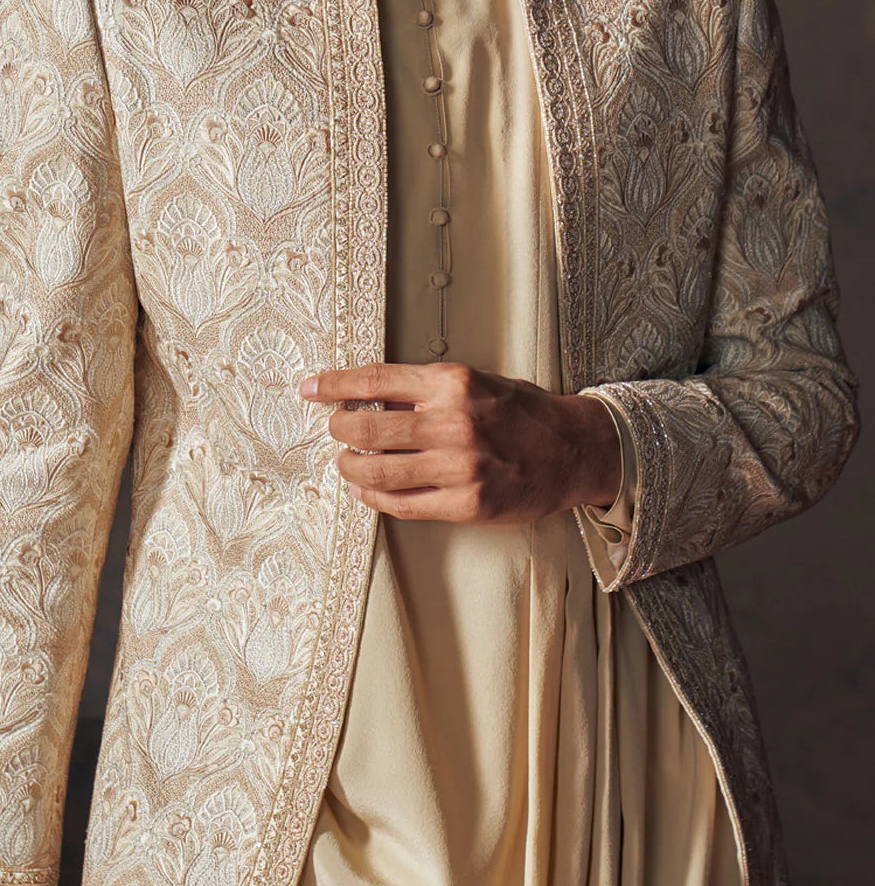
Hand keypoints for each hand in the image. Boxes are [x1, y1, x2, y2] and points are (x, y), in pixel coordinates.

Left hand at [299, 361, 621, 522]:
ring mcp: (459, 468)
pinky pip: (401, 504)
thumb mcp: (476, 382)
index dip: (334, 384)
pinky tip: (366, 491)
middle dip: (339, 428)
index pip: (376, 380)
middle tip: (335, 427)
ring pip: (377, 471)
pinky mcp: (466, 505)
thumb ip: (426, 390)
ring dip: (350, 466)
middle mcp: (453, 423)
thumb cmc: (521, 413)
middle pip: (368, 427)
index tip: (310, 387)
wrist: (574, 451)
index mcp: (454, 383)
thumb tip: (368, 396)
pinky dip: (374, 498)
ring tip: (347, 461)